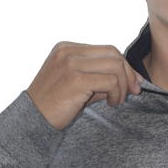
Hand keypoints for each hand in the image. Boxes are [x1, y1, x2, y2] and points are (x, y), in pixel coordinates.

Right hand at [27, 43, 143, 129]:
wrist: (33, 119)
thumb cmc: (55, 105)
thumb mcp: (77, 85)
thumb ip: (98, 78)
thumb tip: (129, 79)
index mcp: (67, 48)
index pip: (106, 49)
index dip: (124, 65)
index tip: (133, 82)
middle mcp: (68, 51)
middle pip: (113, 53)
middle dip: (128, 73)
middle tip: (133, 92)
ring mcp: (71, 63)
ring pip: (114, 66)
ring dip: (123, 85)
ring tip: (118, 100)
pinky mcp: (75, 79)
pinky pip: (110, 81)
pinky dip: (117, 93)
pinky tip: (112, 103)